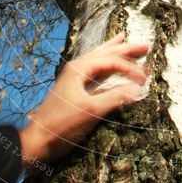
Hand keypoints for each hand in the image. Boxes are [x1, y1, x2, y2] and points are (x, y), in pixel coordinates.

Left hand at [19, 33, 148, 169]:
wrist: (37, 142)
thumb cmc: (62, 125)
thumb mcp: (91, 111)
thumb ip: (115, 97)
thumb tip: (138, 89)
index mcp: (79, 69)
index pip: (110, 62)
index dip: (129, 68)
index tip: (145, 79)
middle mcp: (76, 69)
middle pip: (104, 54)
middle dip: (124, 49)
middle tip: (144, 47)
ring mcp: (73, 78)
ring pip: (97, 59)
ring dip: (113, 52)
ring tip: (123, 40)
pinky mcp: (72, 90)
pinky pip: (93, 70)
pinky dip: (104, 64)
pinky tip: (105, 64)